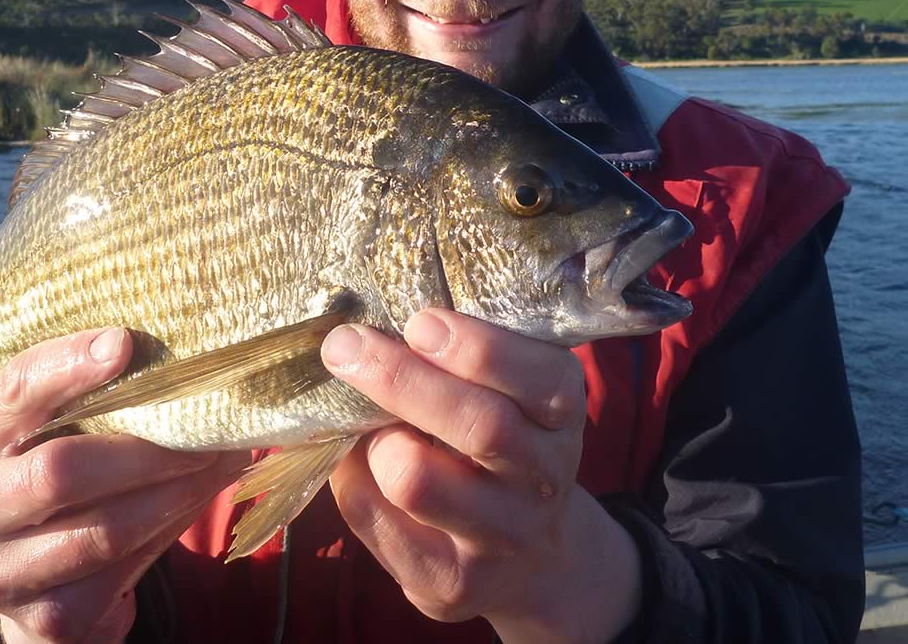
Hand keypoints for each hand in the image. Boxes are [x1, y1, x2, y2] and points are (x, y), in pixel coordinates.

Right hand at [0, 328, 248, 643]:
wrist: (41, 590)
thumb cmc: (66, 488)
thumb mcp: (61, 438)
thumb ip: (98, 399)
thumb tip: (183, 353)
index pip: (14, 390)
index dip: (67, 365)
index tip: (124, 343)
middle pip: (59, 470)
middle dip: (146, 450)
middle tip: (209, 429)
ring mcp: (1, 572)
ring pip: (104, 529)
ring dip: (176, 493)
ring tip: (221, 461)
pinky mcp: (46, 619)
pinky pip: (124, 571)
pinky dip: (171, 532)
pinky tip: (197, 503)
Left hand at [321, 309, 641, 643]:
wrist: (532, 562)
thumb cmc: (500, 453)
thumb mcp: (510, 399)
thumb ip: (458, 365)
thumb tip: (366, 334)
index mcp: (561, 414)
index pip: (542, 380)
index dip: (479, 348)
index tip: (420, 323)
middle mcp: (544, 478)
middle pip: (482, 426)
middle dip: (403, 379)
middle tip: (347, 345)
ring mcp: (502, 538)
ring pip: (420, 482)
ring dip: (377, 440)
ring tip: (367, 426)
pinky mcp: (453, 584)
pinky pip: (379, 521)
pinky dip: (352, 480)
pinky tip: (357, 463)